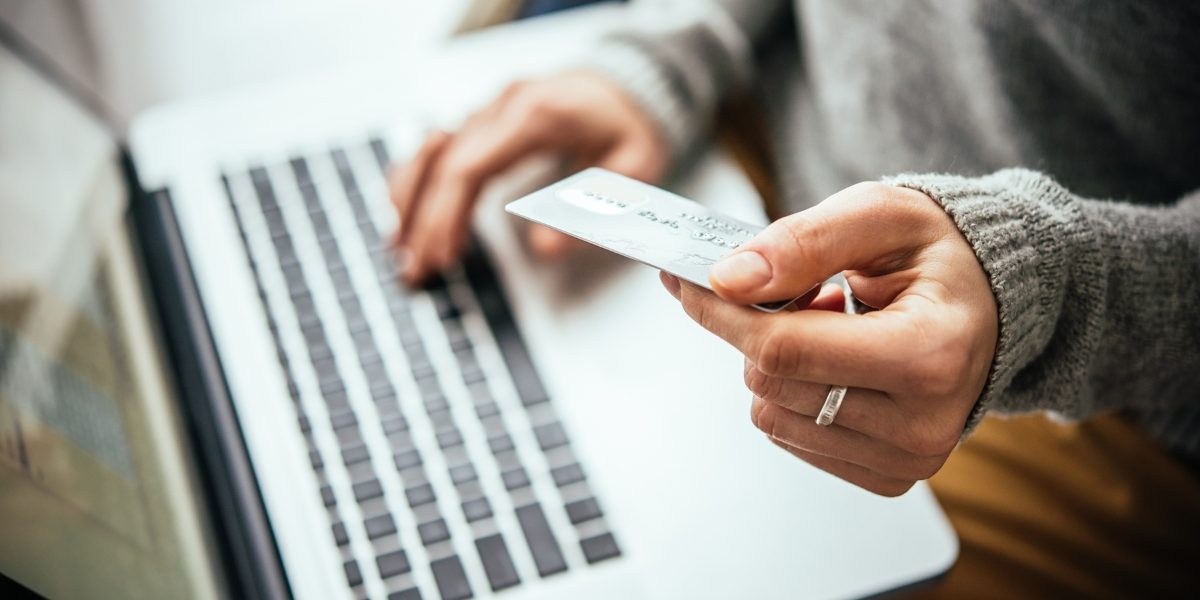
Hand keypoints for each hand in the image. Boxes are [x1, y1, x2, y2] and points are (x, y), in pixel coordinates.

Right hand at [389, 71, 666, 283]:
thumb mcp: (633, 167)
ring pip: (430, 150)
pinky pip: (439, 145)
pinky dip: (418, 180)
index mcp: (535, 115)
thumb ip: (591, 207)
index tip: (443, 255)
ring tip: (401, 247)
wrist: (633, 81)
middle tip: (415, 267)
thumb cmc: (632, 123)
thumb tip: (546, 248)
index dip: (447, 215)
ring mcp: (491, 109)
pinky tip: (407, 212)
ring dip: (409, 199)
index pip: (468, 166)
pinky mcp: (487, 118)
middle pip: (441, 163)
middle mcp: (504, 106)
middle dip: (422, 220)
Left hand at [660, 182, 997, 495]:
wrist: (990, 302)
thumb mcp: (879, 216)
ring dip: (779, 363)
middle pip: (771, 384)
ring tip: (834, 326)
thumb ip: (802, 241)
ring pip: (772, 415)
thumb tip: (727, 280)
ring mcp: (907, 460)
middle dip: (758, 330)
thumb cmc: (939, 253)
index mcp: (930, 355)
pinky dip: (795, 393)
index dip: (722, 312)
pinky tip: (840, 362)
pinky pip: (791, 436)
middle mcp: (924, 423)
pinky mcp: (888, 476)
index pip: (784, 349)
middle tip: (803, 293)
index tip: (691, 280)